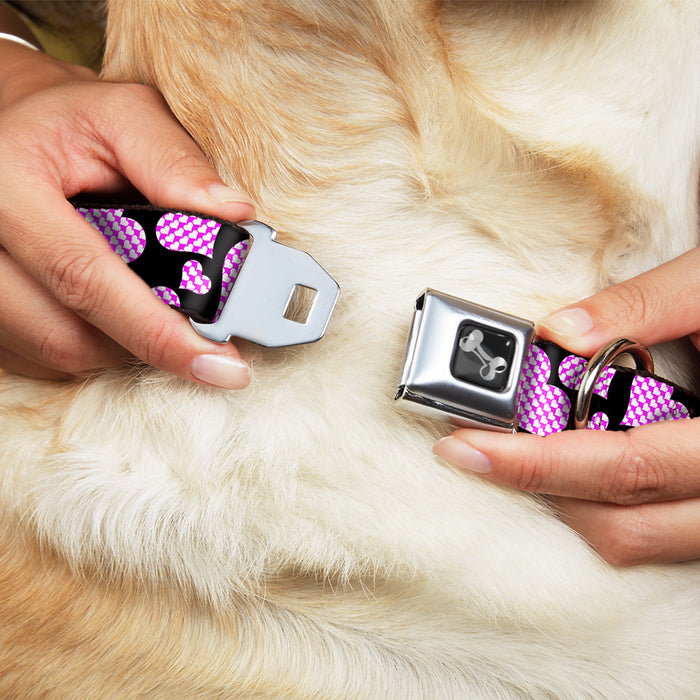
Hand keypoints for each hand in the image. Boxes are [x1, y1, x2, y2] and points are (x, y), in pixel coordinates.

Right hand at [0, 40, 254, 386]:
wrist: (13, 134)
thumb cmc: (70, 124)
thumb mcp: (123, 116)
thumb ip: (174, 160)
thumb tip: (232, 213)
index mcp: (6, 186)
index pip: (84, 277)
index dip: (156, 330)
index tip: (219, 364)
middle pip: (68, 334)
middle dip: (148, 342)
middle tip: (204, 338)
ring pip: (59, 353)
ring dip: (123, 343)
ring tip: (155, 305)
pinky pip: (44, 357)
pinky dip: (95, 343)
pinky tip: (116, 309)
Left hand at [434, 246, 699, 565]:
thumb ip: (644, 305)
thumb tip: (558, 331)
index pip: (625, 466)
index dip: (537, 462)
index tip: (467, 445)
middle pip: (623, 522)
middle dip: (537, 486)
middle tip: (474, 447)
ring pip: (638, 540)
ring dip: (568, 501)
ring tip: (518, 451)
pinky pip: (657, 533)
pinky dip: (603, 503)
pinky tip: (573, 459)